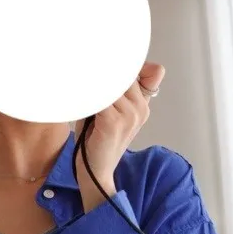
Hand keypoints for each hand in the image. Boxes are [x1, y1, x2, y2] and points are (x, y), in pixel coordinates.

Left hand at [75, 62, 165, 210]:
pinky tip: (79, 93)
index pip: (153, 71)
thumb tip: (100, 63)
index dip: (133, 65)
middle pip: (128, 71)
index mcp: (143, 104)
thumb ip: (112, 89)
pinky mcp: (114, 122)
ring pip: (113, 81)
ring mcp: (130, 115)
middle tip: (87, 64)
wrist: (95, 172)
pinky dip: (89, 92)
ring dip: (96, 79)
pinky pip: (102, 96)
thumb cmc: (96, 139)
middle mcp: (141, 108)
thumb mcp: (106, 110)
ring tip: (80, 78)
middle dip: (108, 68)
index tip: (112, 62)